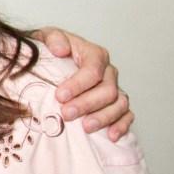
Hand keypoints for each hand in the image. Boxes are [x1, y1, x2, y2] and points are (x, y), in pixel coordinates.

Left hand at [32, 26, 132, 141]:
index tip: (60, 95)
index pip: (93, 70)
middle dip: (87, 104)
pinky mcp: (116, 105)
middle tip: (66, 114)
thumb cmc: (51, 51)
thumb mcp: (46, 37)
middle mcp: (108, 72)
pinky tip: (110, 136)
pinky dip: (121, 126)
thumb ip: (54, 39)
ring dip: (103, 117)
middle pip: (107, 90)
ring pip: (119, 104)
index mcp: (94, 54)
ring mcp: (115, 89)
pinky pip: (127, 116)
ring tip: (85, 127)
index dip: (78, 84)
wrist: (51, 60)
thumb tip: (61, 49)